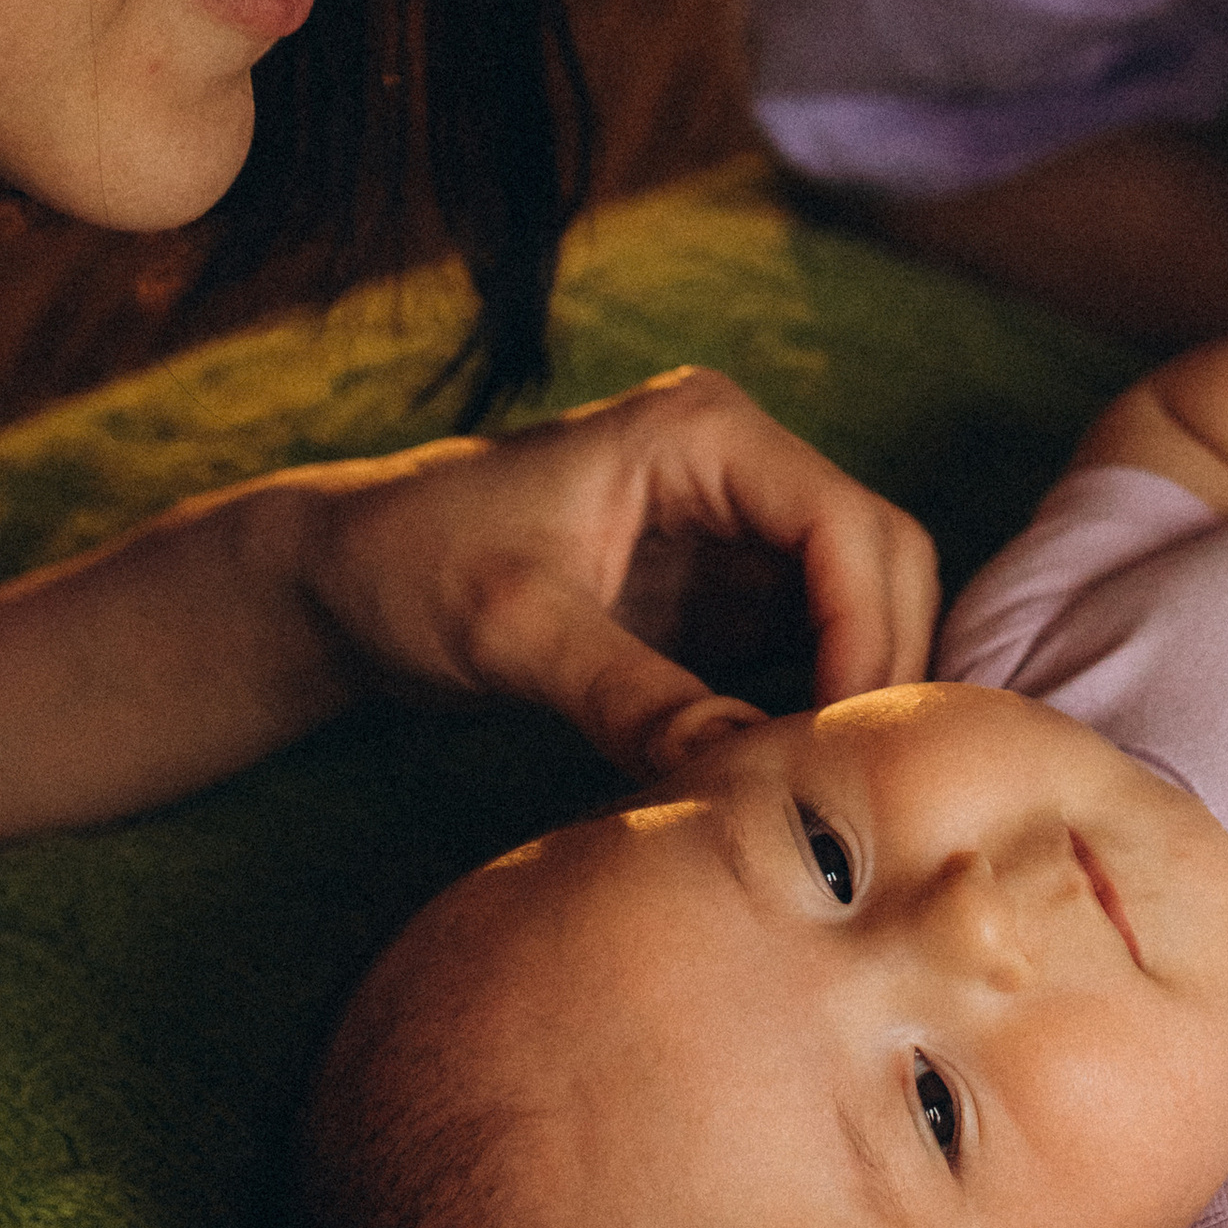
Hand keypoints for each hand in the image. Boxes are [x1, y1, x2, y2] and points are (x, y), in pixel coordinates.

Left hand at [291, 367, 939, 777]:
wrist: (345, 581)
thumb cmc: (412, 566)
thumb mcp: (514, 630)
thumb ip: (631, 696)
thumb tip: (746, 775)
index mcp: (705, 433)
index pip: (848, 527)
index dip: (869, 635)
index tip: (842, 746)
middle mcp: (741, 469)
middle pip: (882, 563)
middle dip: (882, 669)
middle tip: (850, 786)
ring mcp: (740, 535)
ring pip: (863, 611)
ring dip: (860, 697)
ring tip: (826, 794)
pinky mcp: (725, 600)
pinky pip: (815, 654)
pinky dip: (819, 714)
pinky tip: (792, 781)